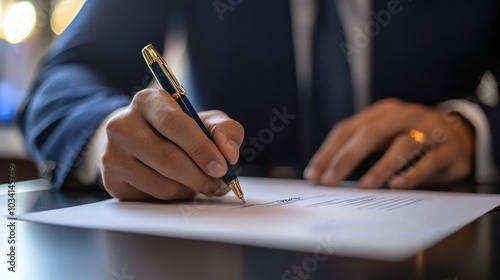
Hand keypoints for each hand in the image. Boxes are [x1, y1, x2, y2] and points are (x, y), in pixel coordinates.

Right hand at [101, 88, 243, 200]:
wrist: (138, 141)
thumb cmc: (178, 129)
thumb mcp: (205, 121)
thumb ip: (225, 131)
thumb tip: (229, 154)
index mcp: (148, 101)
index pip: (174, 125)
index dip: (201, 149)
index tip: (222, 167)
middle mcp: (122, 125)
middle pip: (168, 159)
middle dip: (200, 176)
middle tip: (219, 184)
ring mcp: (112, 154)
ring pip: (162, 183)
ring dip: (190, 189)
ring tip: (202, 183)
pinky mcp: (112, 180)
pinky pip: (152, 197)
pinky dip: (175, 196)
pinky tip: (180, 186)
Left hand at [304, 98, 474, 188]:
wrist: (461, 135)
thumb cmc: (411, 138)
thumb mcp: (384, 137)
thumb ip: (359, 150)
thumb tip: (325, 176)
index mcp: (381, 112)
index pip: (347, 129)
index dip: (328, 152)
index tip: (313, 175)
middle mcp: (403, 116)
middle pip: (370, 134)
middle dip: (346, 158)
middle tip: (330, 181)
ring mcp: (428, 129)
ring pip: (402, 145)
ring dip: (381, 166)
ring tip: (365, 186)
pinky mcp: (448, 149)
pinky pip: (429, 160)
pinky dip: (412, 173)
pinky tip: (397, 185)